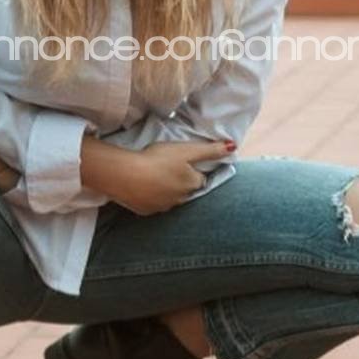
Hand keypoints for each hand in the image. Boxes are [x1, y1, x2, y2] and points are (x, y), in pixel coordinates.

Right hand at [107, 140, 235, 215]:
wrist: (125, 175)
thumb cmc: (157, 159)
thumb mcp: (186, 150)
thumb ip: (210, 150)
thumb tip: (233, 147)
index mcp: (192, 184)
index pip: (200, 179)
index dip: (194, 170)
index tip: (184, 162)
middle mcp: (181, 200)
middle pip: (186, 190)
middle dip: (181, 181)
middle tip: (168, 167)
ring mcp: (163, 207)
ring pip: (170, 198)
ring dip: (166, 189)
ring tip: (154, 175)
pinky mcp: (146, 211)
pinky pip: (153, 204)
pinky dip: (151, 196)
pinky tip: (143, 186)